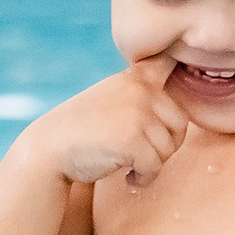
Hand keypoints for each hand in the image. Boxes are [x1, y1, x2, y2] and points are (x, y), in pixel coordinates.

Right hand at [30, 57, 188, 187]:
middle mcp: (140, 90)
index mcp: (136, 78)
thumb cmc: (86, 130)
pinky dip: (144, 178)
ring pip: (169, 148)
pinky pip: (155, 166)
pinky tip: (127, 178)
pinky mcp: (132, 140)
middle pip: (180, 124)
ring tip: (130, 166)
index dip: (181, 63)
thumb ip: (143, 97)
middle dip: (166, 145)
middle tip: (142, 155)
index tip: (185, 56)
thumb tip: (184, 108)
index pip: (168, 60)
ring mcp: (137, 113)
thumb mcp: (114, 99)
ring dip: (153, 165)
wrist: (49, 149)